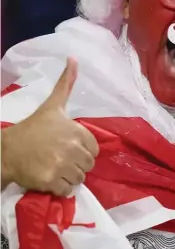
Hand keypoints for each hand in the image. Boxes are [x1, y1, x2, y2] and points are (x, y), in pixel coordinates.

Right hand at [1, 58, 98, 195]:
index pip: (94, 150)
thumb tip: (74, 58)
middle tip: (60, 160)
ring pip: (79, 178)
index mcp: (76, 130)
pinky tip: (50, 178)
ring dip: (69, 177)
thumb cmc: (33, 128)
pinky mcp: (50, 181)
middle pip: (87, 165)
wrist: (7, 150)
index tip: (69, 149)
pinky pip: (67, 190)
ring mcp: (61, 165)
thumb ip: (66, 83)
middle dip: (76, 165)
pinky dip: (60, 189)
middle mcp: (71, 147)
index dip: (83, 152)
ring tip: (55, 169)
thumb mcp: (53, 105)